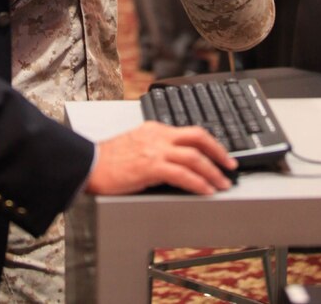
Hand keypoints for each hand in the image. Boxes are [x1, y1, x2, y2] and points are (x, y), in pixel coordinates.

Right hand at [85, 121, 236, 195]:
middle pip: (197, 137)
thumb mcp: (136, 145)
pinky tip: (206, 190)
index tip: (220, 154)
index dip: (209, 143)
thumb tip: (176, 163)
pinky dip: (198, 182)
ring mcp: (154, 149)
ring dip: (213, 171)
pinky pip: (182, 174)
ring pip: (194, 156)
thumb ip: (156, 148)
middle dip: (219, 151)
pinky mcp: (150, 166)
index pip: (189, 131)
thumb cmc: (108, 160)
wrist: (89, 164)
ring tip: (223, 184)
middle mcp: (157, 135)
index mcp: (154, 129)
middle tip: (231, 165)